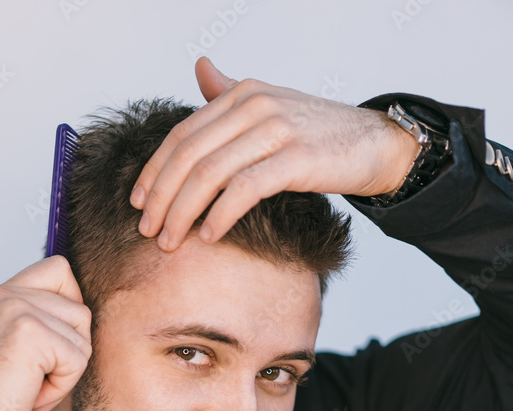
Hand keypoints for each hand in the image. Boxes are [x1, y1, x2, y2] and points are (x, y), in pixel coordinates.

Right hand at [0, 256, 91, 410]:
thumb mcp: (12, 348)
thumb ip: (39, 323)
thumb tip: (83, 318)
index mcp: (1, 295)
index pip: (59, 270)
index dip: (71, 306)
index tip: (52, 345)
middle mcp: (7, 294)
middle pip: (80, 312)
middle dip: (70, 354)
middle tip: (37, 378)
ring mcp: (17, 309)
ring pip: (82, 338)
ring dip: (65, 375)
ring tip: (30, 388)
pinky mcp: (30, 333)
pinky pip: (77, 361)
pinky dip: (60, 389)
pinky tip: (30, 398)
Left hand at [130, 56, 419, 250]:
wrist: (375, 144)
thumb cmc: (320, 134)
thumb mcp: (270, 107)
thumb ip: (230, 95)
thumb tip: (200, 68)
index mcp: (242, 93)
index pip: (183, 134)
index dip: (155, 170)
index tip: (137, 201)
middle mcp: (255, 104)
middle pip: (189, 155)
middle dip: (162, 197)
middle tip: (147, 230)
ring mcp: (276, 129)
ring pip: (210, 174)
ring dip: (183, 212)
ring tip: (171, 240)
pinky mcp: (296, 158)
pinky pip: (244, 190)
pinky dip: (220, 215)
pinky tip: (208, 236)